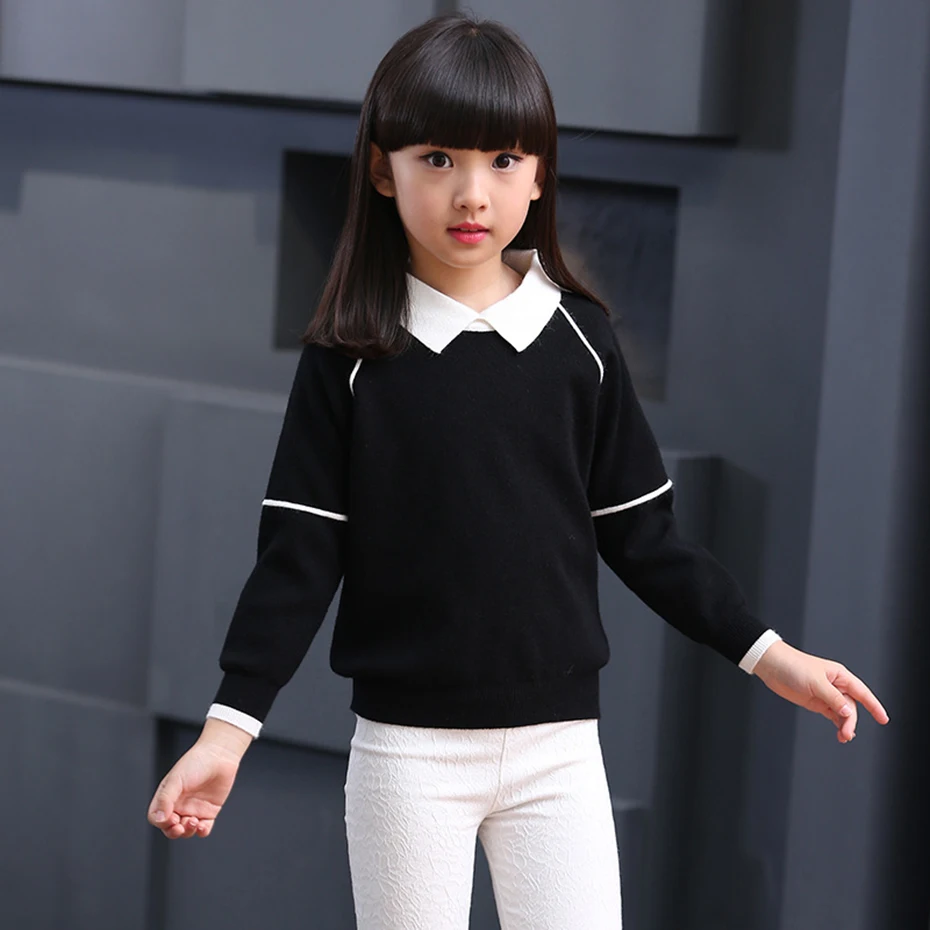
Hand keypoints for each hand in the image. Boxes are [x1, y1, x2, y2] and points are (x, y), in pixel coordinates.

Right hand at [146, 719, 252, 838]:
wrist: (220, 755)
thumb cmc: (196, 762)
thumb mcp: (176, 779)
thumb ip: (165, 798)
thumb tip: (158, 818)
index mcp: (167, 797)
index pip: (157, 818)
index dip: (161, 822)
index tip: (171, 817)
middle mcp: (179, 805)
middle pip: (170, 828)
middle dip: (173, 832)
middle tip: (180, 826)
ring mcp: (194, 809)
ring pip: (186, 831)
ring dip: (188, 831)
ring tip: (194, 820)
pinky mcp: (209, 812)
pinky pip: (203, 828)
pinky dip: (202, 831)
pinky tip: (202, 827)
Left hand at [753, 641, 888, 742]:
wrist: (772, 666)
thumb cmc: (793, 666)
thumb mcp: (815, 682)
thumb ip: (832, 697)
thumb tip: (847, 710)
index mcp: (839, 676)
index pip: (862, 692)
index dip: (874, 706)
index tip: (884, 719)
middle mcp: (835, 685)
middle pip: (851, 706)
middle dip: (851, 721)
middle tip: (847, 733)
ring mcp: (825, 695)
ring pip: (842, 713)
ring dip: (845, 725)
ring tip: (843, 737)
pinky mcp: (815, 702)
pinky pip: (832, 715)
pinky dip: (837, 724)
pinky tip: (840, 733)